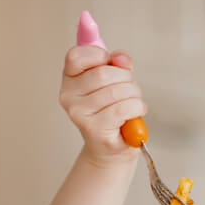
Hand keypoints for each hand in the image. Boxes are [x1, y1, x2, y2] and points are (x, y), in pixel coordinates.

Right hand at [58, 45, 144, 167]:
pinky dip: (136, 107)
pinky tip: (136, 112)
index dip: (100, 55)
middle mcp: (68, 96)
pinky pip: (123, 108)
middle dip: (126, 79)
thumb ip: (118, 65)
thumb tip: (121, 58)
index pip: (76, 56)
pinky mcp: (94, 128)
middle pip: (103, 73)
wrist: (111, 148)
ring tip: (134, 103)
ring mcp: (79, 114)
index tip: (112, 64)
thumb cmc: (112, 112)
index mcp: (69, 79)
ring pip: (116, 91)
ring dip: (134, 95)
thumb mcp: (115, 81)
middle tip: (131, 89)